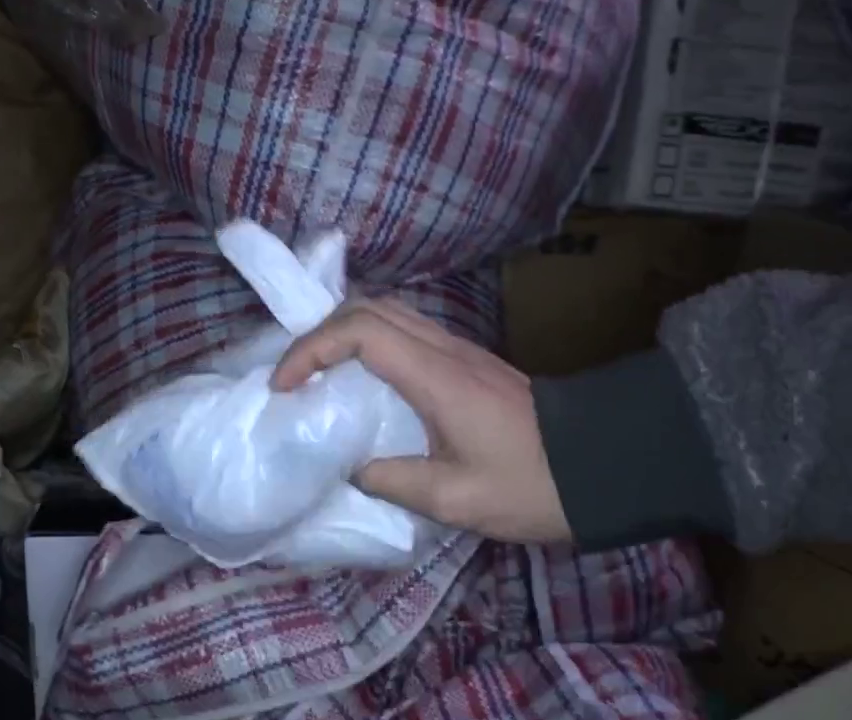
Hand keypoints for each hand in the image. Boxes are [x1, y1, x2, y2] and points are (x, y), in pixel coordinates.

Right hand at [270, 298, 571, 543]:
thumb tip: (352, 468)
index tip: (284, 387)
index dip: (311, 349)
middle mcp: (446, 350)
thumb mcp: (455, 500)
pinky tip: (361, 383)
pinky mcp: (470, 363)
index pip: (359, 332)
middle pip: (370, 308)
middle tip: (292, 376)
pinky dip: (370, 345)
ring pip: (389, 314)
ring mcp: (461, 351)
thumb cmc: (531, 487)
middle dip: (319, 333)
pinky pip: (407, 334)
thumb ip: (393, 482)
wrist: (604, 467)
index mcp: (438, 376)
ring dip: (345, 334)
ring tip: (318, 376)